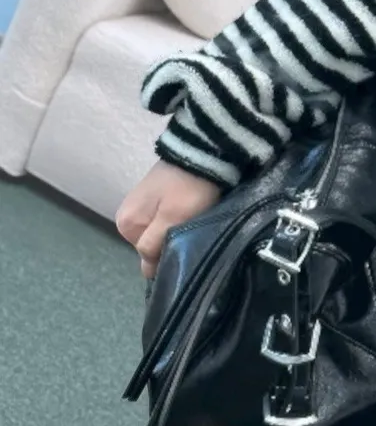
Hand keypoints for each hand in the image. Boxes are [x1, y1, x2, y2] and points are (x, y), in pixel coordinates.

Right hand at [116, 161, 221, 277]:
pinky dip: (177, 220)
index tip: (186, 243)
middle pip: (152, 245)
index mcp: (125, 225)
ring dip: (176, 231)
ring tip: (192, 220)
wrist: (200, 153)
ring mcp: (139, 207)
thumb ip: (153, 245)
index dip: (168, 254)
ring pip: (160, 233)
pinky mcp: (153, 199)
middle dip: (171, 241)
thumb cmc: (188, 189)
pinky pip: (163, 220)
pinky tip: (190, 212)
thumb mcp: (172, 220)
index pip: (147, 258)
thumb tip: (146, 272)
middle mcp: (126, 217)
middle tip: (191, 230)